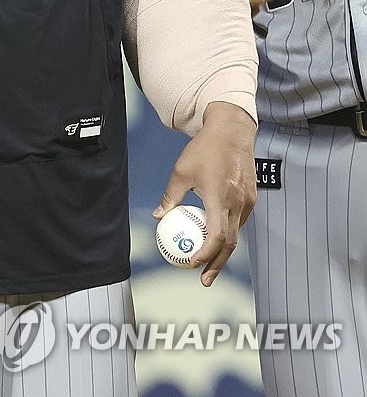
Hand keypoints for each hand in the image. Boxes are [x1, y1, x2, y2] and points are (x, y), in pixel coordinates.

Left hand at [154, 101, 256, 286]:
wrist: (232, 130)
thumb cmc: (204, 149)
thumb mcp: (181, 171)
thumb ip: (171, 196)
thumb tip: (158, 216)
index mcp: (219, 196)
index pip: (217, 236)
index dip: (205, 255)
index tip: (192, 264)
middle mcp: (237, 202)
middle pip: (230, 243)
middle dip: (217, 265)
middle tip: (203, 280)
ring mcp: (248, 201)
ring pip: (237, 234)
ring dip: (223, 251)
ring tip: (209, 264)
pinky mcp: (252, 197)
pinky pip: (240, 221)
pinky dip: (229, 233)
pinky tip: (217, 237)